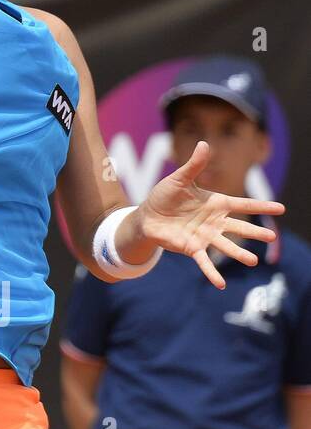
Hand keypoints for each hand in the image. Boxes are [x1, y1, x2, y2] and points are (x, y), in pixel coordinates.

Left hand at [135, 140, 284, 287]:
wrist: (147, 215)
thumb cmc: (165, 196)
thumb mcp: (179, 179)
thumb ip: (194, 165)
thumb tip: (204, 143)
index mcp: (216, 203)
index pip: (242, 205)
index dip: (260, 207)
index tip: (281, 209)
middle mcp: (214, 222)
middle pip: (238, 227)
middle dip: (254, 232)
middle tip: (271, 237)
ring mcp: (205, 236)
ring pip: (225, 246)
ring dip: (238, 253)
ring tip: (252, 261)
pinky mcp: (191, 248)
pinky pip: (204, 261)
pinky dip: (212, 272)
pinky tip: (221, 284)